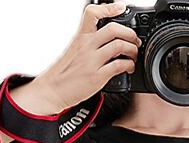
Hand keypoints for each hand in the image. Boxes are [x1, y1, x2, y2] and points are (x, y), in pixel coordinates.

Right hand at [19, 2, 140, 113]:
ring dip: (132, 49)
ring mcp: (92, 61)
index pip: (93, 13)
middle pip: (113, 28)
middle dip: (130, 33)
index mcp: (81, 37)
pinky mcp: (97, 76)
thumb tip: (106, 40)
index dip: (109, 8)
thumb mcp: (74, 50)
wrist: (52, 90)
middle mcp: (87, 46)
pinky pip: (119, 65)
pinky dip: (129, 65)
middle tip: (135, 40)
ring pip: (119, 45)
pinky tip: (129, 68)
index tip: (121, 8)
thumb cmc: (64, 72)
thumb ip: (89, 42)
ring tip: (133, 55)